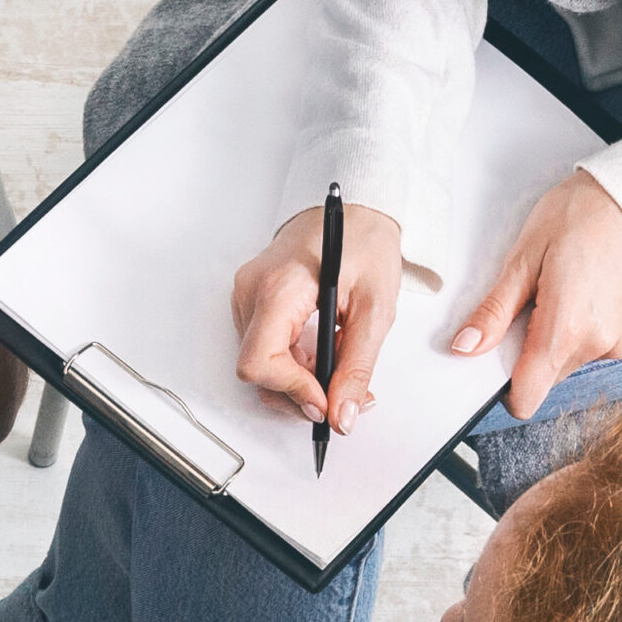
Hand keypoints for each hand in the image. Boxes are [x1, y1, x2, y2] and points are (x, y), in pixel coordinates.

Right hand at [231, 202, 402, 432]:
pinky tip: (319, 357)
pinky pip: (263, 350)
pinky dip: (291, 366)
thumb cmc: (364, 241)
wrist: (353, 207)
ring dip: (297, 383)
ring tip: (336, 373)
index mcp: (278, 289)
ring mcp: (247, 297)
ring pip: (259, 366)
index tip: (325, 403)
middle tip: (341, 400)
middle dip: (299, 394)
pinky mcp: (252, 302)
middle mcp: (251, 293)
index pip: (259, 362)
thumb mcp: (374, 309)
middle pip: (257, 371)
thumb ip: (357, 367)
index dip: (291, 391)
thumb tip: (342, 414)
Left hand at [451, 170, 621, 419]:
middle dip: (528, 350)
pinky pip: (591, 349)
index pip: (527, 397)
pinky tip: (584, 293)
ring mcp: (618, 343)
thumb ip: (495, 311)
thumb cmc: (582, 216)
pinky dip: (579, 331)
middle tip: (531, 301)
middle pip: (544, 377)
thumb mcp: (524, 258)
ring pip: (566, 362)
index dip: (505, 388)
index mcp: (565, 331)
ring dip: (554, 338)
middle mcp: (596, 345)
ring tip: (561, 289)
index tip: (497, 360)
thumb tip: (465, 347)